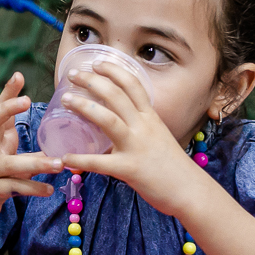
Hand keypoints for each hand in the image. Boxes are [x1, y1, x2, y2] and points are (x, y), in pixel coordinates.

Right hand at [0, 72, 62, 227]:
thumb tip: (59, 149)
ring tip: (59, 164)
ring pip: (10, 163)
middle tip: (27, 100)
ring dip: (36, 164)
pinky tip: (50, 190)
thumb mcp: (9, 157)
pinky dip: (34, 189)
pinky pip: (14, 188)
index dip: (7, 93)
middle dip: (7, 109)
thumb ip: (31, 152)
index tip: (18, 75)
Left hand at [60, 61, 193, 214]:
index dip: (114, 71)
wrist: (189, 191)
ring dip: (84, 107)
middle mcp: (144, 127)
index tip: (97, 63)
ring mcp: (136, 147)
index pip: (133, 85)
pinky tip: (64, 158)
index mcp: (151, 118)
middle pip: (116, 95)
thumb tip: (121, 123)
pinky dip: (80, 160)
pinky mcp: (129, 169)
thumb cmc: (172, 166)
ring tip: (65, 100)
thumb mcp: (159, 137)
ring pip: (108, 119)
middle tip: (73, 75)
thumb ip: (140, 128)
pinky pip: (100, 163)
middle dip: (92, 81)